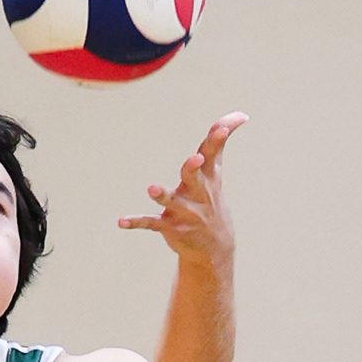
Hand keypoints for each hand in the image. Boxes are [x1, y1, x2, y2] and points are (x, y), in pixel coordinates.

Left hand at [118, 113, 247, 260]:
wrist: (214, 247)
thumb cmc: (211, 199)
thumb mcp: (216, 172)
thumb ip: (219, 143)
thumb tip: (241, 114)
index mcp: (208, 177)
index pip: (213, 154)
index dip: (217, 139)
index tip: (222, 128)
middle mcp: (197, 192)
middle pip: (195, 176)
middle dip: (194, 168)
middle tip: (195, 159)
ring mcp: (183, 210)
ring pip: (171, 200)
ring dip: (162, 194)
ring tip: (151, 188)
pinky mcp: (170, 226)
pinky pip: (150, 223)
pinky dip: (135, 222)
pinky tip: (121, 222)